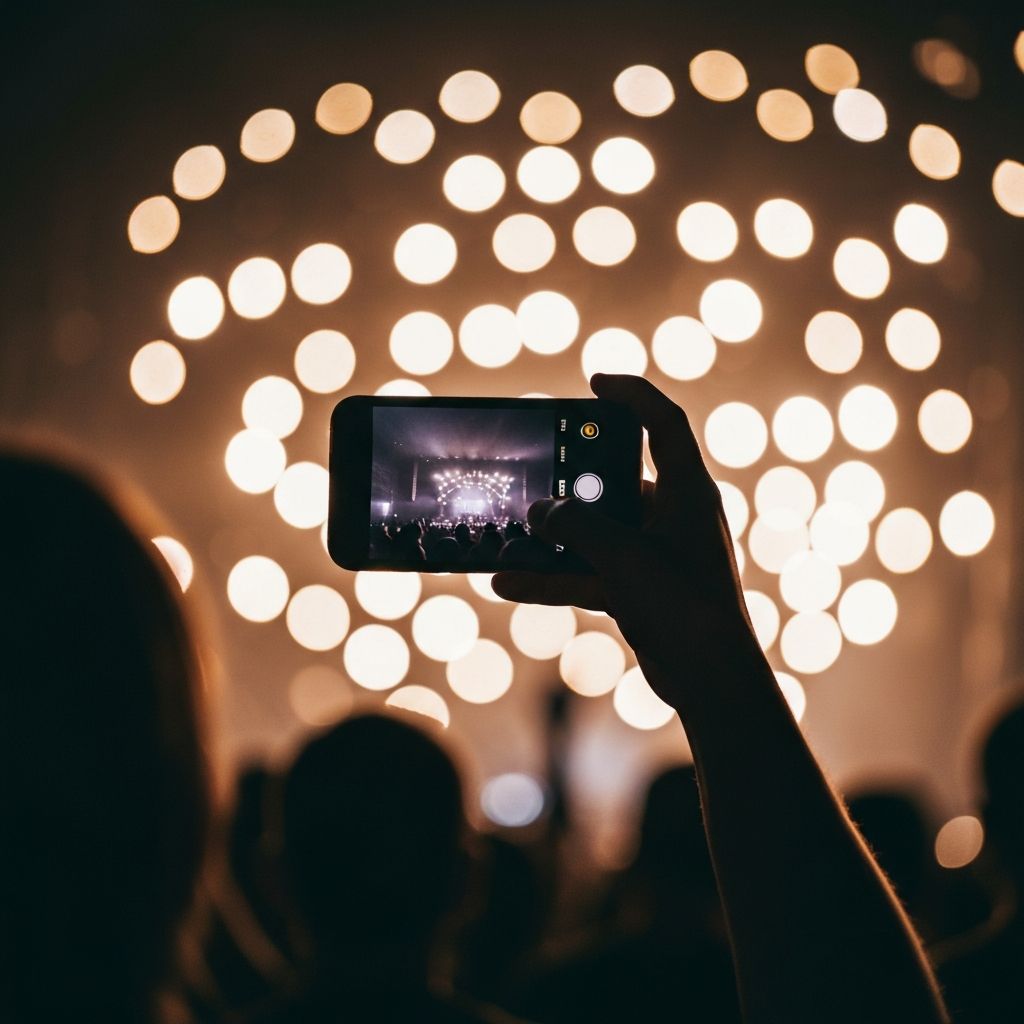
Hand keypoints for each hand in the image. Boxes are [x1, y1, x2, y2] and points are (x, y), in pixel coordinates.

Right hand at [493, 374, 764, 710]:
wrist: (710, 679)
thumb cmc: (683, 606)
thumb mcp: (623, 556)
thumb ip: (576, 526)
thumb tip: (539, 511)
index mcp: (688, 492)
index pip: (663, 424)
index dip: (631, 396)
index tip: (594, 382)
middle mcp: (673, 517)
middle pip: (617, 480)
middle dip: (573, 478)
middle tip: (537, 468)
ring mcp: (655, 555)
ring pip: (594, 533)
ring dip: (553, 537)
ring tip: (508, 533)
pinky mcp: (638, 589)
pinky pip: (587, 572)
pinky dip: (553, 576)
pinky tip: (507, 580)